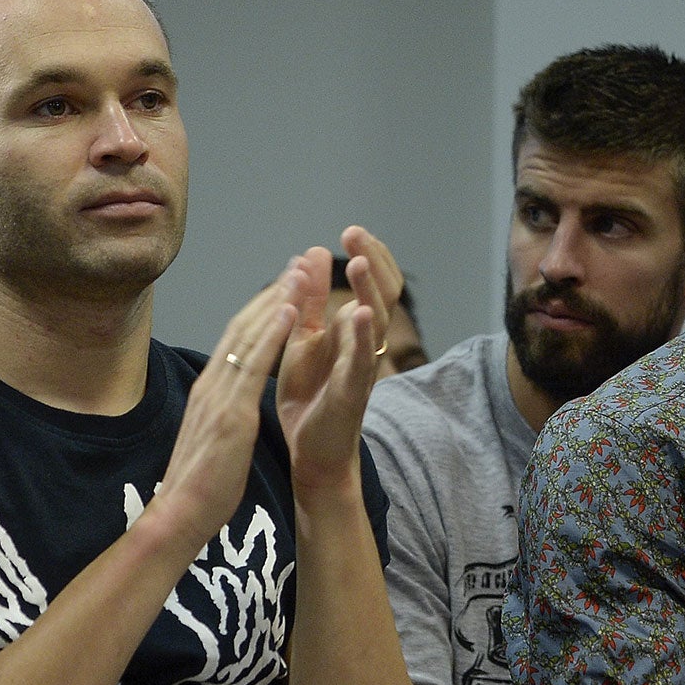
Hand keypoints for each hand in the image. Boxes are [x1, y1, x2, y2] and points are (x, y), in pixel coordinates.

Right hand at [149, 266, 297, 547]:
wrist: (180, 514)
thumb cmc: (201, 485)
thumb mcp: (215, 437)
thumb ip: (222, 414)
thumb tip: (230, 405)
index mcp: (211, 391)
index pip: (237, 340)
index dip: (261, 310)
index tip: (284, 285)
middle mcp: (213, 384)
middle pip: (244, 327)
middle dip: (272, 293)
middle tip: (297, 262)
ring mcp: (220, 395)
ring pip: (250, 336)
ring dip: (277, 300)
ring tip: (301, 271)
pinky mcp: (232, 412)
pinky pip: (255, 365)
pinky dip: (272, 334)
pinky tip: (291, 311)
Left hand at [277, 236, 381, 493]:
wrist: (312, 452)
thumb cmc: (311, 396)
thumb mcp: (303, 338)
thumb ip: (308, 299)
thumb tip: (311, 251)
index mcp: (354, 331)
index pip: (374, 284)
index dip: (368, 256)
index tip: (352, 232)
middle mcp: (365, 346)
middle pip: (381, 295)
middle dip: (370, 263)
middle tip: (354, 235)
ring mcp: (361, 369)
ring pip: (374, 324)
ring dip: (367, 292)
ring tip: (357, 264)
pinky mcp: (351, 393)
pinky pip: (361, 362)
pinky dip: (359, 337)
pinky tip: (355, 313)